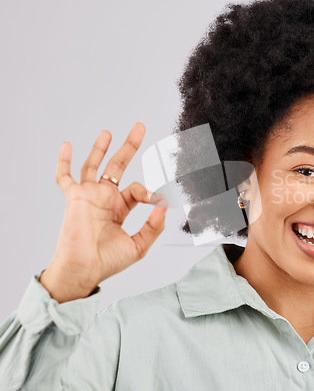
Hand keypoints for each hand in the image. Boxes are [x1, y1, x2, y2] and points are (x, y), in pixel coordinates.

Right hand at [40, 122, 166, 302]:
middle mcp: (105, 198)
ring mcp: (89, 196)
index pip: (138, 189)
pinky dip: (64, 162)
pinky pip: (65, 177)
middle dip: (129, 146)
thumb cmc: (108, 261)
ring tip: (109, 132)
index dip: (149, 191)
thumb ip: (154, 226)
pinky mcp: (75, 198)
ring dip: (100, 149)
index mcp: (120, 207)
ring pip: (94, 166)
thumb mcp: (139, 244)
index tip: (158, 199)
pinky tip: (67, 145)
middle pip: (118, 166)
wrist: (84, 270)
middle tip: (139, 127)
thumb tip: (165, 205)